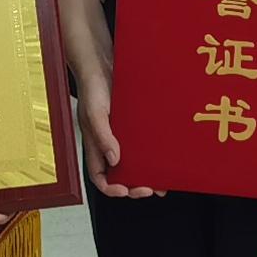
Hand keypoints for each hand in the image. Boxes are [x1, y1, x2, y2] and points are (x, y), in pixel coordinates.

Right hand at [72, 69, 157, 197]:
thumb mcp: (95, 114)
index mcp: (95, 147)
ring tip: (162, 180)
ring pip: (134, 164)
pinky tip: (164, 156)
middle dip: (135, 186)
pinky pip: (143, 146)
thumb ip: (102, 137)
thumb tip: (114, 160)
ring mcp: (121, 137)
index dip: (112, 189)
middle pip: (120, 176)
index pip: (100, 177)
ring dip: (147, 174)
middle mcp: (108, 145)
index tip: (126, 191)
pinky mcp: (133, 126)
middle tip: (151, 188)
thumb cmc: (92, 88)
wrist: (103, 65)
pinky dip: (153, 154)